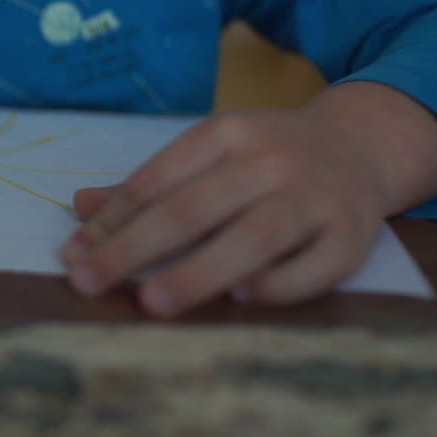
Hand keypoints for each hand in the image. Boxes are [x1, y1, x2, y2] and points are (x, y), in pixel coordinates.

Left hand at [60, 82, 436, 316]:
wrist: (363, 143)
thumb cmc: (267, 156)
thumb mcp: (210, 151)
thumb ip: (149, 184)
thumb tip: (79, 208)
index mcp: (227, 133)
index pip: (158, 178)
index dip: (113, 219)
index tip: (73, 253)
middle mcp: (270, 160)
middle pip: (194, 208)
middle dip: (135, 247)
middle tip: (88, 282)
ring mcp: (315, 197)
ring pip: (254, 237)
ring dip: (199, 271)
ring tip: (152, 303)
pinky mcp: (353, 236)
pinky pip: (316, 266)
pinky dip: (279, 283)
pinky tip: (240, 298)